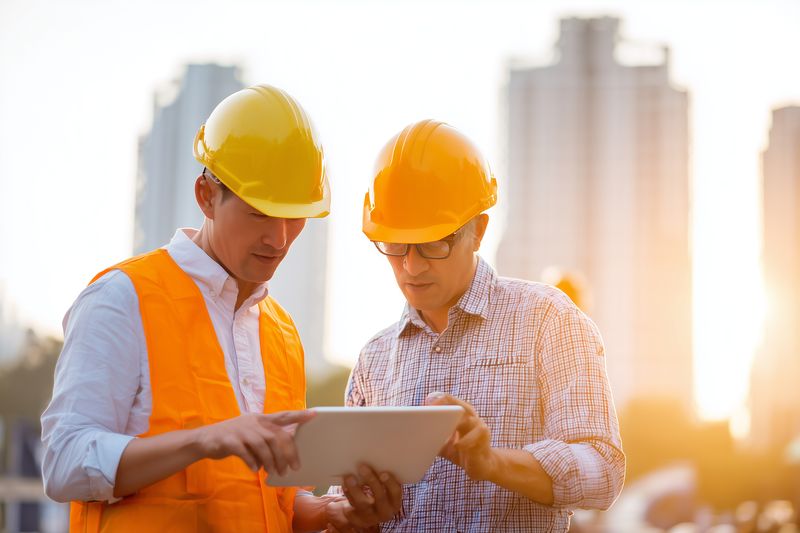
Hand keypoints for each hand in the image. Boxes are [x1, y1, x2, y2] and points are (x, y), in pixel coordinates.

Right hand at [194, 410, 314, 474]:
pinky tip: (255, 470)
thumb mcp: (251, 433)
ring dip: (272, 461)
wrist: (204, 439)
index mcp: (261, 419)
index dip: (299, 415)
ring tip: (275, 472)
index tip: (314, 414)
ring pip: (263, 445)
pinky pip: (245, 453)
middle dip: (287, 453)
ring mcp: (241, 430)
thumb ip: (266, 439)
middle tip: (292, 468)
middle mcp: (253, 422)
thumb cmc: (232, 438)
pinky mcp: (229, 440)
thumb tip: (285, 454)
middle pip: (276, 436)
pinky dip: (252, 462)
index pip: (283, 415)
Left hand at [324, 464, 401, 531]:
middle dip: (371, 481)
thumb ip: (382, 478)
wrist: (369, 512)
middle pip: (379, 497)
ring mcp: (371, 517)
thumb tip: (375, 455)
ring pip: (362, 504)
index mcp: (394, 502)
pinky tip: (344, 486)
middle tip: (362, 467)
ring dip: (355, 489)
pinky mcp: (358, 520)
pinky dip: (347, 497)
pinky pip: (351, 510)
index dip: (390, 483)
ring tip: (348, 476)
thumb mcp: (385, 488)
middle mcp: (385, 511)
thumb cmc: (379, 492)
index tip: (383, 472)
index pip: (396, 492)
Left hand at [425, 392, 497, 480]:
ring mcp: (479, 425)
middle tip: (428, 412)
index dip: (435, 400)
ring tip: (441, 430)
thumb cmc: (460, 449)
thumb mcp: (442, 442)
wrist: (482, 465)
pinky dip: (464, 441)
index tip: (423, 407)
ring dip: (454, 424)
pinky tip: (456, 446)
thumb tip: (409, 434)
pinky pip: (476, 436)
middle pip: (457, 405)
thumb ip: (430, 435)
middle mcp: (470, 415)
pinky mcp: (485, 438)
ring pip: (467, 418)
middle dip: (442, 408)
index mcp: (458, 412)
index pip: (447, 399)